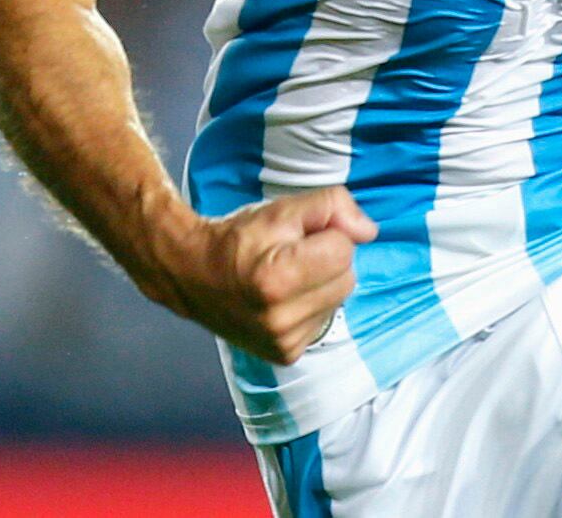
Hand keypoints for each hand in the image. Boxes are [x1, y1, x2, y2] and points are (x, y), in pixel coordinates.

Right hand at [137, 185, 377, 364]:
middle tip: (292, 254)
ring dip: (322, 284)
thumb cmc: (238, 238)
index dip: (326, 233)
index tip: (297, 236)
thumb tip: (368, 232)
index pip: (343, 249)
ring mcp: (282, 342)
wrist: (193, 275)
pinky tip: (285, 299)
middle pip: (347, 277)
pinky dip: (311, 307)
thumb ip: (332, 206)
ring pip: (339, 300)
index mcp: (276, 279)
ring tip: (286, 277)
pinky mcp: (285, 355)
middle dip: (328, 259)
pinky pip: (324, 321)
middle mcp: (279, 319)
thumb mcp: (282, 208)